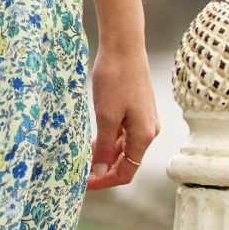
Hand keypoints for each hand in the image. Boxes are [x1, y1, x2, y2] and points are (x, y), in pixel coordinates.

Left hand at [86, 43, 158, 190]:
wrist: (124, 45)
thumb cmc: (115, 77)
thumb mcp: (106, 115)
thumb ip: (106, 146)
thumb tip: (102, 171)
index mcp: (143, 136)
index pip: (126, 172)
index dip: (104, 181)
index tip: (84, 184)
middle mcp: (148, 131)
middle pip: (126, 162)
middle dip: (104, 169)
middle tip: (79, 172)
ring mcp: (144, 120)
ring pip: (124, 147)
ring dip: (105, 154)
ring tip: (83, 156)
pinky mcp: (137, 109)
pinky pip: (124, 133)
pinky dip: (109, 139)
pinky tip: (93, 138)